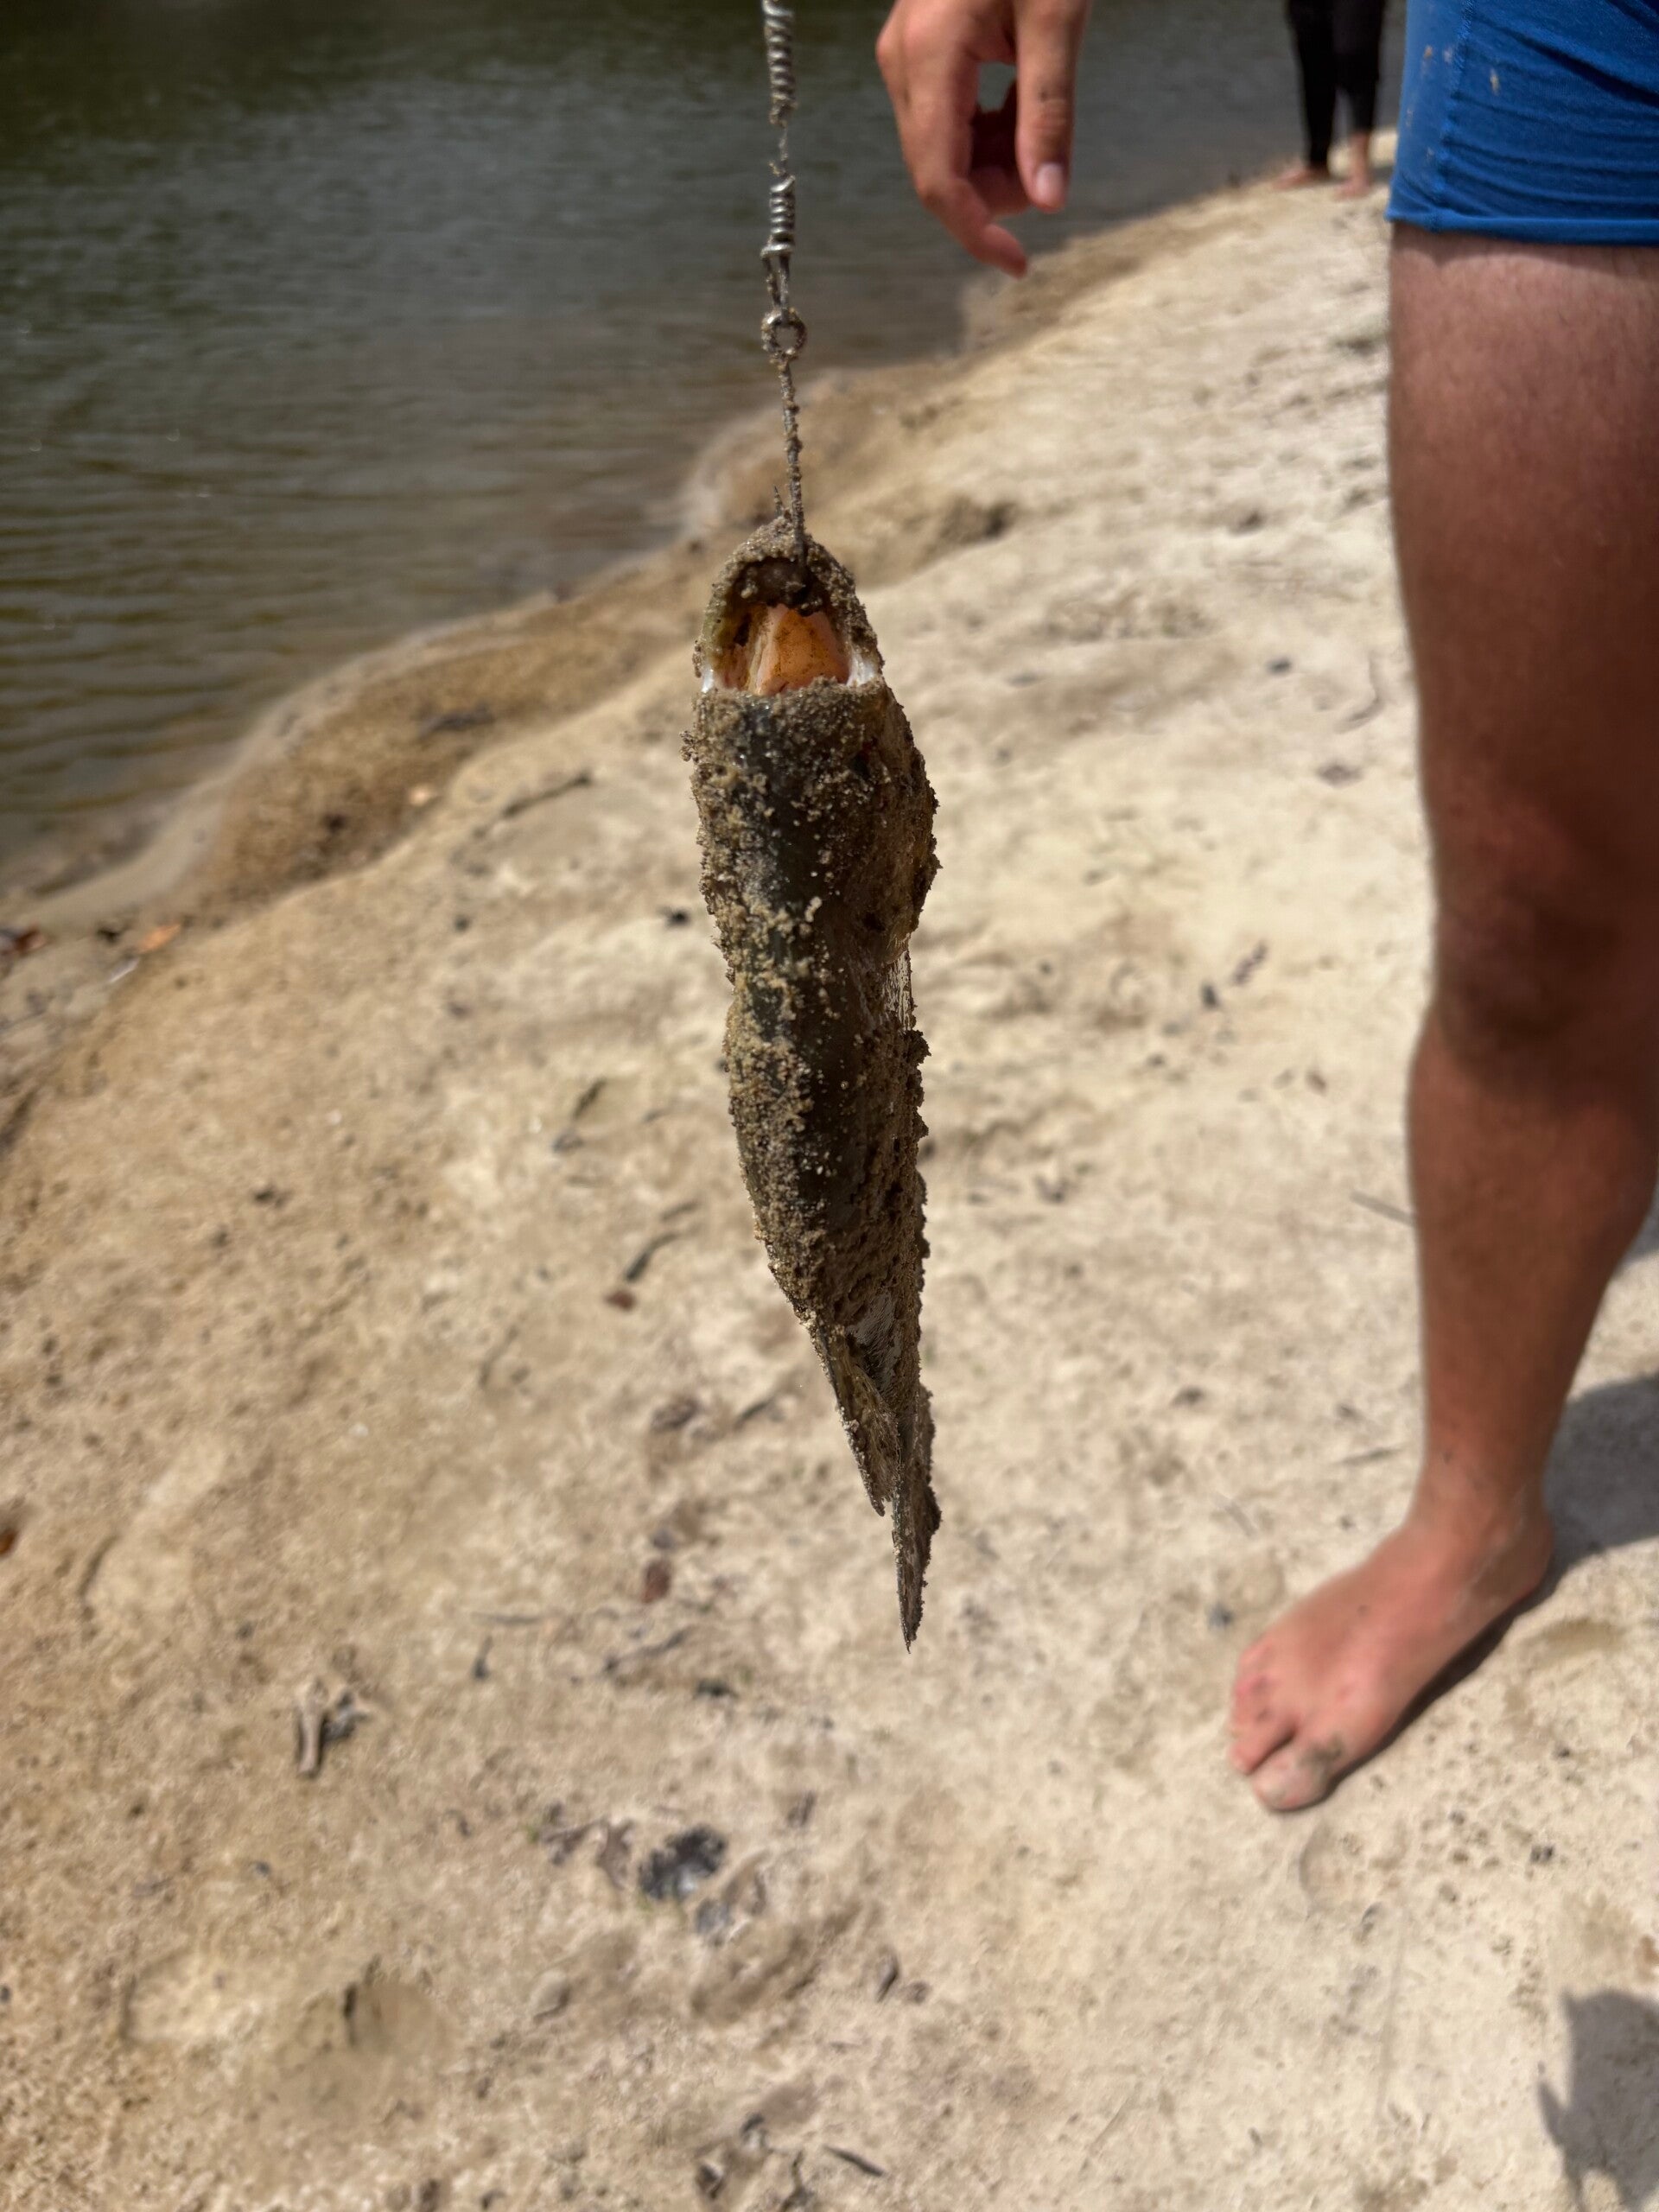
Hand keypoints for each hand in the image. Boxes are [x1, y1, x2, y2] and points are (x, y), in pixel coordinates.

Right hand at [877, 0, 1091, 276]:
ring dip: (994, 164)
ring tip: (1041, 128)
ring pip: (942, 151)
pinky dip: (987, 135)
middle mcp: (904, 64)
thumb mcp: (1057, 18)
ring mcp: (906, 57)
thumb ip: (1051, 111)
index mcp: (929, 57)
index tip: (1018, 263)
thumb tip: (1049, 199)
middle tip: (1051, 169)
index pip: (939, 181)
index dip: (976, 233)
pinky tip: (1021, 112)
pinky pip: (946, 121)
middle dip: (994, 193)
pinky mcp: (919, 53)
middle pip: (938, 172)